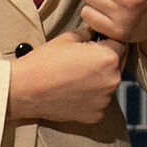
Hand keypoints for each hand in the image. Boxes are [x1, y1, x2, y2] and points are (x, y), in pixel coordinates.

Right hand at [7, 29, 125, 124]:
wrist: (25, 89)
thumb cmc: (45, 61)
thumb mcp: (68, 38)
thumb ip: (90, 33)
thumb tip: (97, 30)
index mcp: (109, 58)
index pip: (120, 44)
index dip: (108, 41)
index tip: (97, 43)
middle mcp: (112, 80)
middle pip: (116, 66)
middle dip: (105, 61)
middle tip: (82, 61)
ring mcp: (105, 100)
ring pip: (108, 85)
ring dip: (98, 80)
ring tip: (75, 77)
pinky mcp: (95, 115)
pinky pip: (99, 102)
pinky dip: (90, 98)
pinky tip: (73, 92)